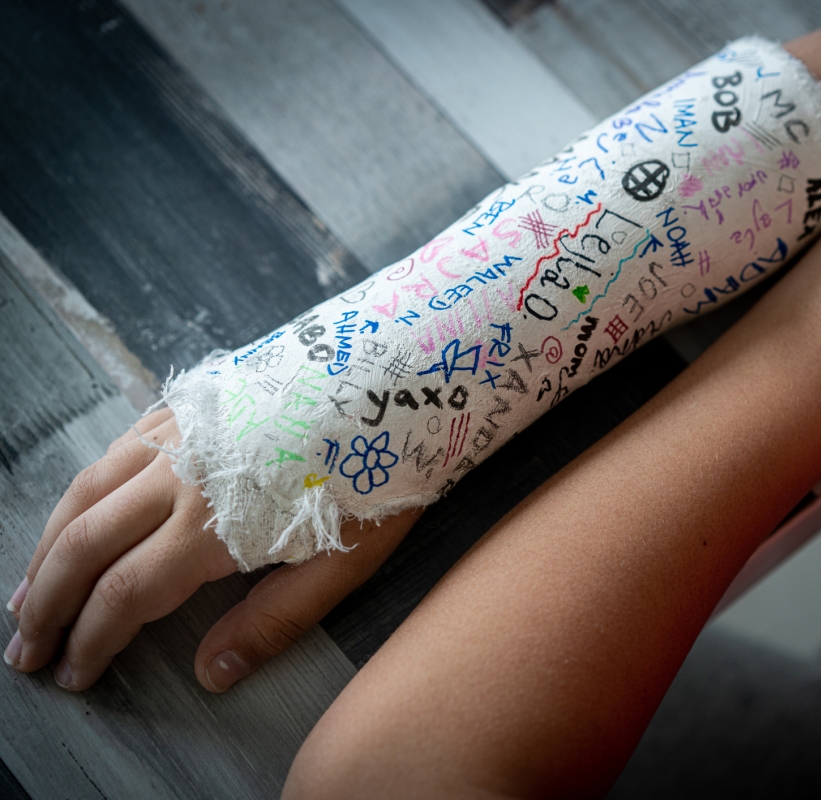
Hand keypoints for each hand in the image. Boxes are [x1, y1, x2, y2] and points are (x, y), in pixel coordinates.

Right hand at [5, 407, 417, 691]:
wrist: (398, 373)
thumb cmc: (381, 472)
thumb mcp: (345, 557)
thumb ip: (276, 617)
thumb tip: (212, 673)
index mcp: (217, 520)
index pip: (127, 593)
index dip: (91, 639)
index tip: (72, 673)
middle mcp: (181, 473)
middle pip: (86, 544)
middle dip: (46, 602)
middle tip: (24, 648)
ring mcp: (179, 431)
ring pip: (85, 492)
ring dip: (48, 547)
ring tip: (28, 593)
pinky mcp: (188, 402)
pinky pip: (114, 450)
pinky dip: (81, 492)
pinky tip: (76, 516)